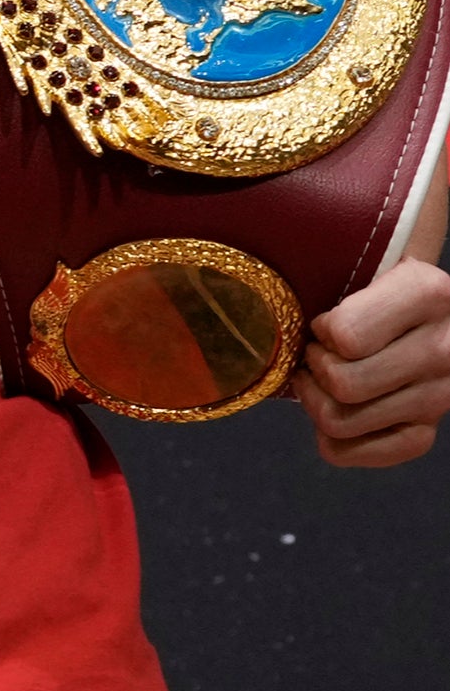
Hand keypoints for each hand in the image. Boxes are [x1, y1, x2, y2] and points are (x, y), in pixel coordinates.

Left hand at [297, 258, 449, 465]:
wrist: (414, 309)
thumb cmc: (367, 278)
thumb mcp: (356, 252)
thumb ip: (324, 250)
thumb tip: (259, 237)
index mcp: (427, 292)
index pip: (347, 337)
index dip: (321, 330)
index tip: (326, 319)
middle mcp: (445, 347)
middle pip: (344, 385)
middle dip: (315, 367)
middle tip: (316, 350)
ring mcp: (440, 395)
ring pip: (343, 422)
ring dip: (317, 399)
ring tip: (322, 374)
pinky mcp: (426, 430)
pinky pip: (357, 453)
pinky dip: (330, 438)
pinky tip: (332, 406)